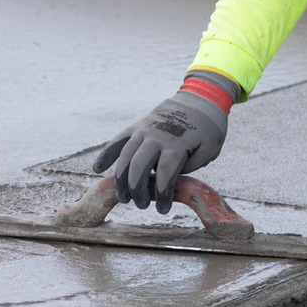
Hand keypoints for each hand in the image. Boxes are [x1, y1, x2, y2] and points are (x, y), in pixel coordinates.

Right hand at [92, 74, 235, 212]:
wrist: (201, 97)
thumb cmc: (208, 128)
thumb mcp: (209, 149)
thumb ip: (190, 166)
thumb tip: (169, 181)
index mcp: (178, 143)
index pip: (165, 174)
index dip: (162, 194)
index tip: (162, 209)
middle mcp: (158, 136)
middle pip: (139, 166)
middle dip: (137, 190)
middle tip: (142, 205)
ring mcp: (146, 128)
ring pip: (126, 155)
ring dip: (121, 179)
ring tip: (124, 198)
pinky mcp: (138, 124)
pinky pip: (119, 139)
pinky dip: (107, 153)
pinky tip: (97, 168)